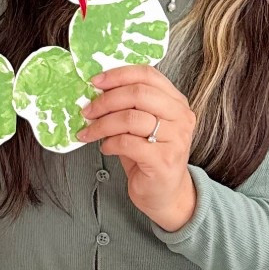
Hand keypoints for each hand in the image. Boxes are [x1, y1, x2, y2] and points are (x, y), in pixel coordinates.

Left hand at [78, 64, 196, 231]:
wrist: (166, 194)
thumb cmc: (151, 157)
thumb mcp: (143, 126)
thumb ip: (129, 106)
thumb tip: (96, 92)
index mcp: (176, 102)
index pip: (148, 75)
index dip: (118, 75)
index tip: (95, 81)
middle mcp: (180, 117)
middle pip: (138, 93)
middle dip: (106, 100)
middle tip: (88, 110)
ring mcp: (175, 138)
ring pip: (131, 118)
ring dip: (102, 124)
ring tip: (90, 132)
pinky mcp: (163, 160)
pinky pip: (128, 143)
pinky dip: (110, 143)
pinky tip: (106, 147)